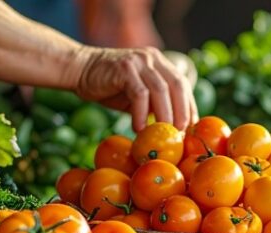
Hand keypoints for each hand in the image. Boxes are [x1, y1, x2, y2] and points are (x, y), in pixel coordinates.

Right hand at [74, 47, 196, 131]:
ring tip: (160, 135)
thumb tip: (175, 130)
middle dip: (182, 111)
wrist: (80, 69)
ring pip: (160, 90)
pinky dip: (141, 113)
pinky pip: (139, 94)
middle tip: (179, 133)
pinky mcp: (124, 68)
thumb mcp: (139, 95)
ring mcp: (139, 61)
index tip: (190, 127)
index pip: (183, 84)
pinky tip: (138, 128)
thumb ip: (156, 104)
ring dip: (164, 115)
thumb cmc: (112, 88)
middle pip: (177, 85)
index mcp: (160, 63)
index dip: (189, 106)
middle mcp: (153, 59)